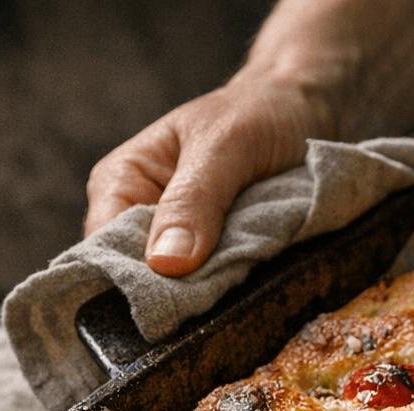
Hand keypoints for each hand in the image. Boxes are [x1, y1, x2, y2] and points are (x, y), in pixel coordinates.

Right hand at [84, 75, 324, 275]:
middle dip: (179, 294)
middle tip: (219, 299)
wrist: (307, 107)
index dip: (136, 280)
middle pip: (144, 278)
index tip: (178, 300)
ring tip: (243, 289)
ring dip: (214, 295)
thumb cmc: (259, 111)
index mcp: (123, 181)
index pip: (106, 249)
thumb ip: (195, 199)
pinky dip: (238, 288)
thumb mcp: (226, 146)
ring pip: (184, 289)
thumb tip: (164, 263)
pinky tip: (256, 288)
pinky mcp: (220, 254)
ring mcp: (183, 239)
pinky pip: (220, 285)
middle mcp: (144, 215)